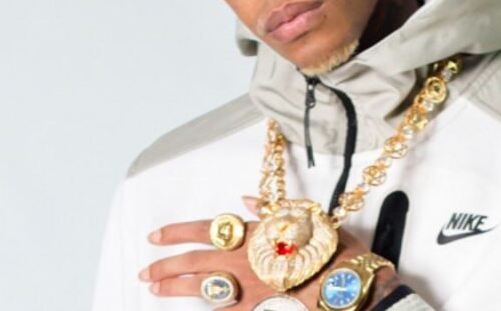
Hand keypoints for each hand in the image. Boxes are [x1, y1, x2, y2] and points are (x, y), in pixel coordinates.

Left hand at [138, 196, 402, 308]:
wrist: (355, 290)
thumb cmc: (335, 253)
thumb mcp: (308, 219)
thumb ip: (274, 209)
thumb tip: (246, 201)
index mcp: (256, 235)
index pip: (206, 230)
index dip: (177, 233)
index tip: (155, 236)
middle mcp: (246, 263)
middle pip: (194, 264)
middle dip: (166, 266)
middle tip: (146, 271)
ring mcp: (250, 294)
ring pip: (202, 291)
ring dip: (176, 290)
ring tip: (156, 289)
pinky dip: (210, 310)